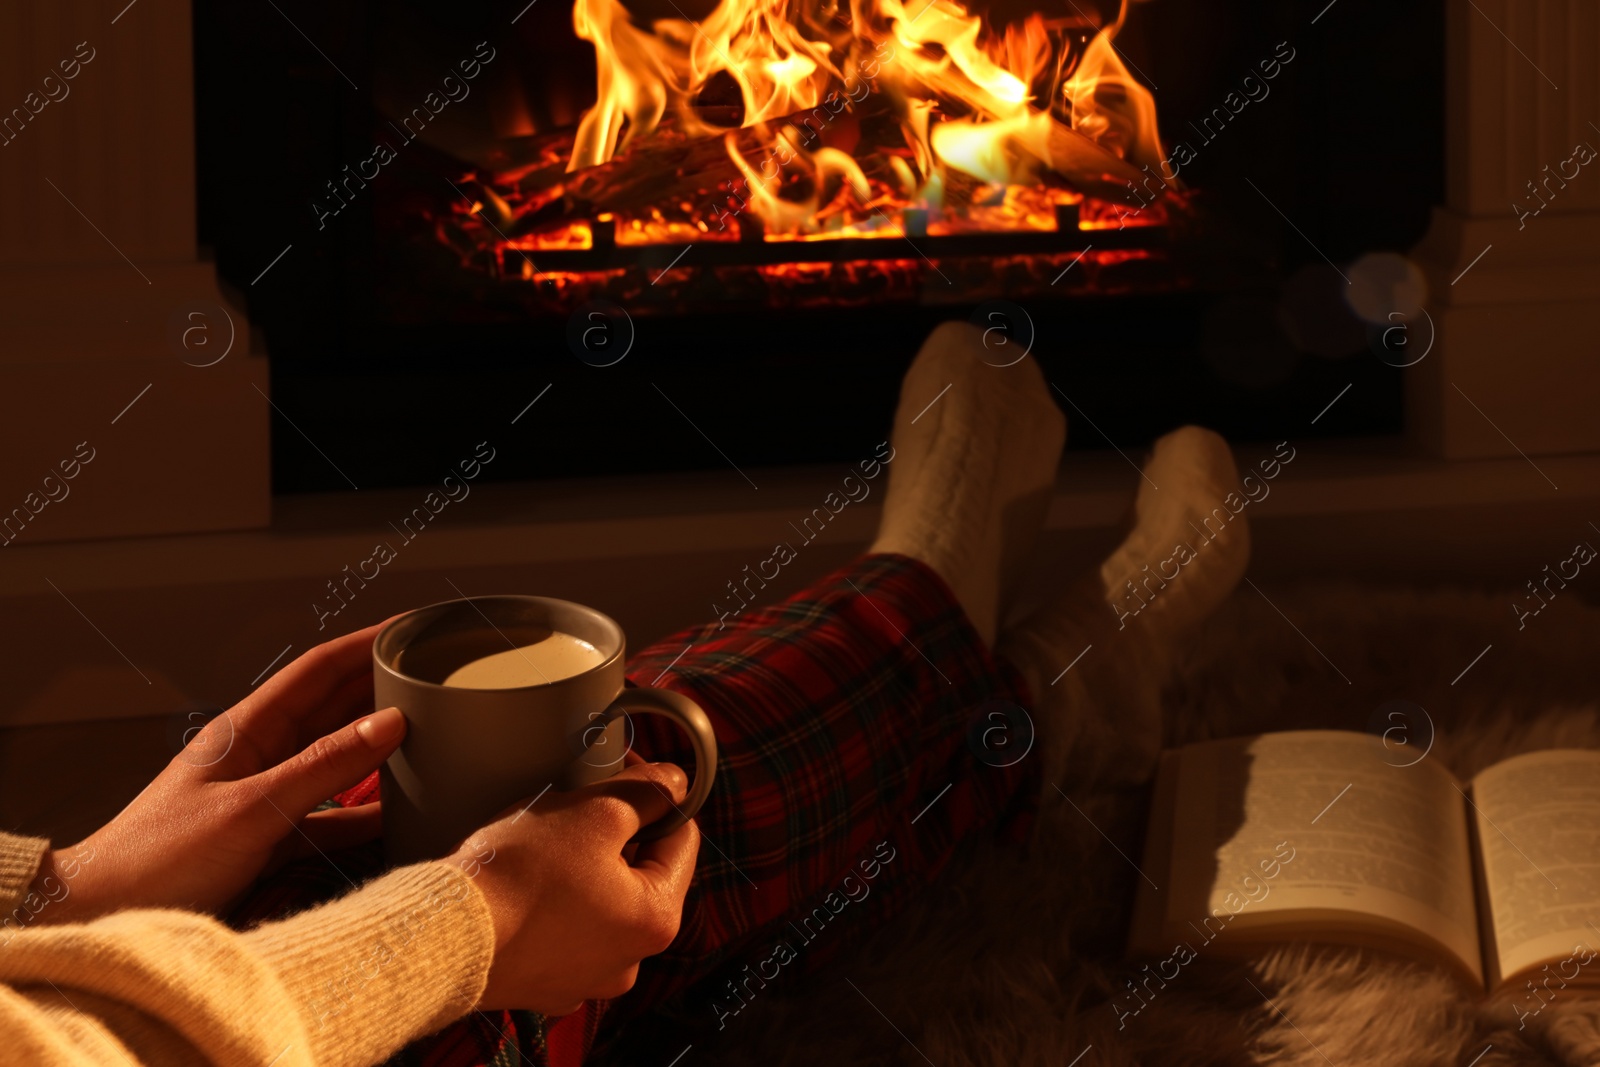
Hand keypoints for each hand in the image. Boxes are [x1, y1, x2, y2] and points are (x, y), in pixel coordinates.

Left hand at [29, 623, 405, 923]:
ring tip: (437, 734)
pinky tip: (407, 809)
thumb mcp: (251, 808)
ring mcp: (268, 795)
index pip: (318, 670)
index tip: (413, 628)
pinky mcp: (273, 837)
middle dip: (384, 687)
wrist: (106, 914)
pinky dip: (372, 809)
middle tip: (440, 676)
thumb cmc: (159, 857)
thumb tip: (392, 721)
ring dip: (383, 747)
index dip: (367, 644)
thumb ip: (324, 766)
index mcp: (246, 729)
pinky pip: (335, 814)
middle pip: (334, 708)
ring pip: (339, 759)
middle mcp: (260, 754)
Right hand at [445, 759, 699, 1014]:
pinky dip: (553, 905)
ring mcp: (585, 979)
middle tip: (578, 805)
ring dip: (584, 869)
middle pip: (641, 873)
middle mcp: (629, 962)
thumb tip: (675, 783)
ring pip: (602, 902)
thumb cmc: (518, 875)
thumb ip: (646, 793)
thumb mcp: (595, 812)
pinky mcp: (544, 984)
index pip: (682, 839)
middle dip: (617, 834)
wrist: (442, 936)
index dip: (656, 796)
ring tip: (545, 846)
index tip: (625, 771)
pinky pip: (563, 931)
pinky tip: (525, 885)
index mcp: (656, 920)